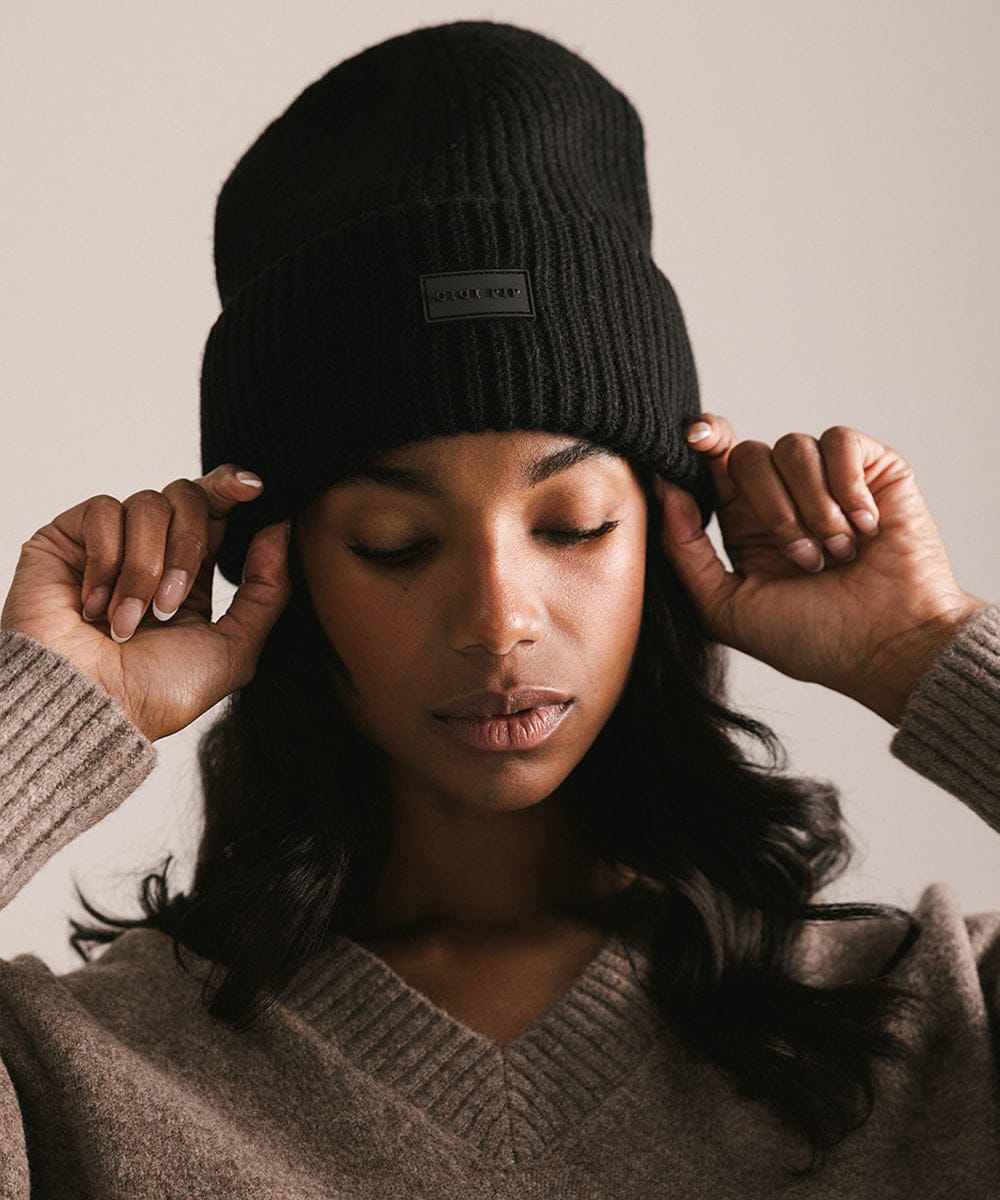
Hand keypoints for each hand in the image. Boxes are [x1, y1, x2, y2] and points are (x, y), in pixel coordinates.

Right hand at [0, 465, 291, 742]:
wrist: (88, 708)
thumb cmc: (154, 693)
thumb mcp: (233, 650)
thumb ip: (266, 592)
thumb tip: (282, 528)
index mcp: (191, 573)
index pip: (215, 509)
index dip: (232, 488)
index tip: (254, 488)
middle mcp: (151, 552)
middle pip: (188, 495)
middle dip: (189, 546)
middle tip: (171, 605)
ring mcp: (108, 542)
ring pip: (148, 503)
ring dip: (146, 567)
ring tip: (128, 621)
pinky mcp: (66, 538)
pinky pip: (104, 511)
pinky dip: (106, 561)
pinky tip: (94, 605)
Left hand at [656, 416, 987, 723]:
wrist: (889, 646)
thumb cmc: (814, 639)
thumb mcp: (726, 607)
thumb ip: (684, 550)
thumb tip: (664, 486)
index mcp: (746, 524)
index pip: (715, 463)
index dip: (703, 442)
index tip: (696, 439)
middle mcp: (785, 497)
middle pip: (748, 455)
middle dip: (772, 510)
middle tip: (805, 560)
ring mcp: (829, 480)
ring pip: (793, 447)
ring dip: (815, 510)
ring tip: (839, 555)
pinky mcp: (874, 468)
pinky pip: (840, 441)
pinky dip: (848, 487)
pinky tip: (866, 527)